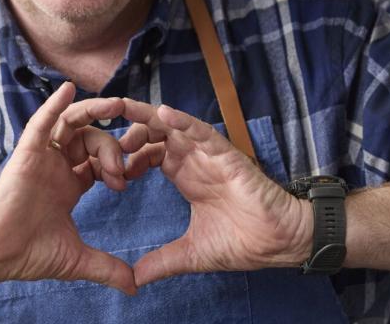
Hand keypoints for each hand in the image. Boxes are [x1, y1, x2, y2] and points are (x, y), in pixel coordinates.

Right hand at [0, 82, 135, 294]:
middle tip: (120, 168)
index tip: (127, 180)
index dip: (117, 164)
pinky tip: (68, 89)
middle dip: (110, 148)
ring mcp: (41, 157)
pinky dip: (54, 105)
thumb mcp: (78, 259)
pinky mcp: (26, 153)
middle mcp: (56, 166)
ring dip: (94, 110)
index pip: (99, 161)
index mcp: (69, 184)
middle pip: (90, 139)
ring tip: (118, 103)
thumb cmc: (29, 254)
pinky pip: (41, 122)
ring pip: (70, 124)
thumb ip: (107, 268)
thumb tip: (134, 287)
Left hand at [119, 99, 312, 286]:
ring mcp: (209, 155)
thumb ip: (163, 261)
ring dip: (149, 118)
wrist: (278, 243)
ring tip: (125, 110)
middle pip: (156, 134)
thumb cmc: (242, 242)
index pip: (149, 155)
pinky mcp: (226, 154)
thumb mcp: (192, 253)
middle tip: (111, 145)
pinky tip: (163, 113)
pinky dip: (183, 121)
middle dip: (132, 133)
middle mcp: (194, 160)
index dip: (129, 157)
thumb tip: (135, 279)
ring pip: (174, 126)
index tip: (111, 172)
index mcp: (184, 176)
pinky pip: (202, 131)